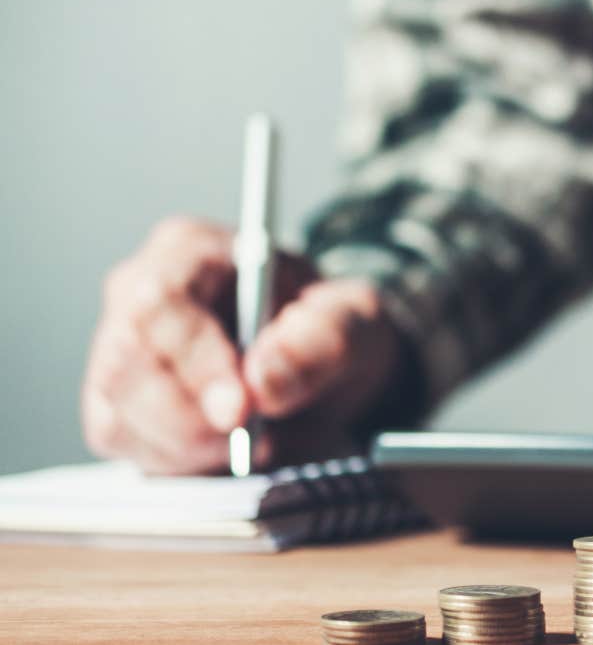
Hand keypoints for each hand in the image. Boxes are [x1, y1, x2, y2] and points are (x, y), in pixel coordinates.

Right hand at [81, 217, 400, 473]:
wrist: (329, 365)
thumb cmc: (333, 326)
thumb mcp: (356, 318)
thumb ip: (323, 337)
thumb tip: (264, 380)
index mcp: (189, 250)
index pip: (160, 301)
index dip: (195, 360)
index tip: (240, 409)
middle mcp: (138, 294)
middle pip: (126, 364)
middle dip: (191, 418)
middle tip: (255, 440)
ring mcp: (118, 351)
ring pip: (118, 414)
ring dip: (188, 445)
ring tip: (253, 442)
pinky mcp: (117, 403)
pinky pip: (124, 444)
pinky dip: (176, 461)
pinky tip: (223, 450)